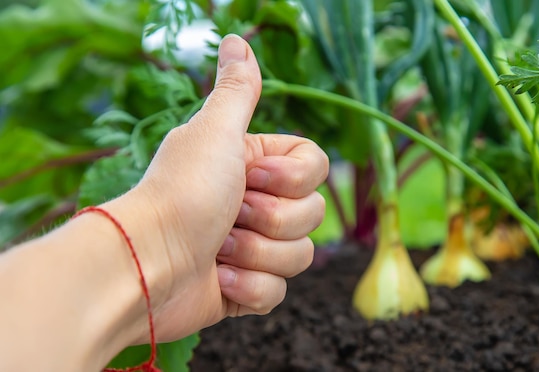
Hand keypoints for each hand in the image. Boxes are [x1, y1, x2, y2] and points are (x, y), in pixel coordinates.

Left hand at [108, 34, 328, 342]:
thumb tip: (237, 40)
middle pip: (313, 214)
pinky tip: (216, 278)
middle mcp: (258, 204)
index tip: (251, 177)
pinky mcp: (246, 289)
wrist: (145, 265)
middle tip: (228, 215)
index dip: (293, 178)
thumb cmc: (181, 194)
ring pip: (301, 255)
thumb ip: (238, 89)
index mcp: (255, 166)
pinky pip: (278, 292)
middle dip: (270, 220)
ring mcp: (254, 248)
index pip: (316, 167)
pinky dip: (246, 287)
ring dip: (256, 254)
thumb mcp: (215, 133)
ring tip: (216, 250)